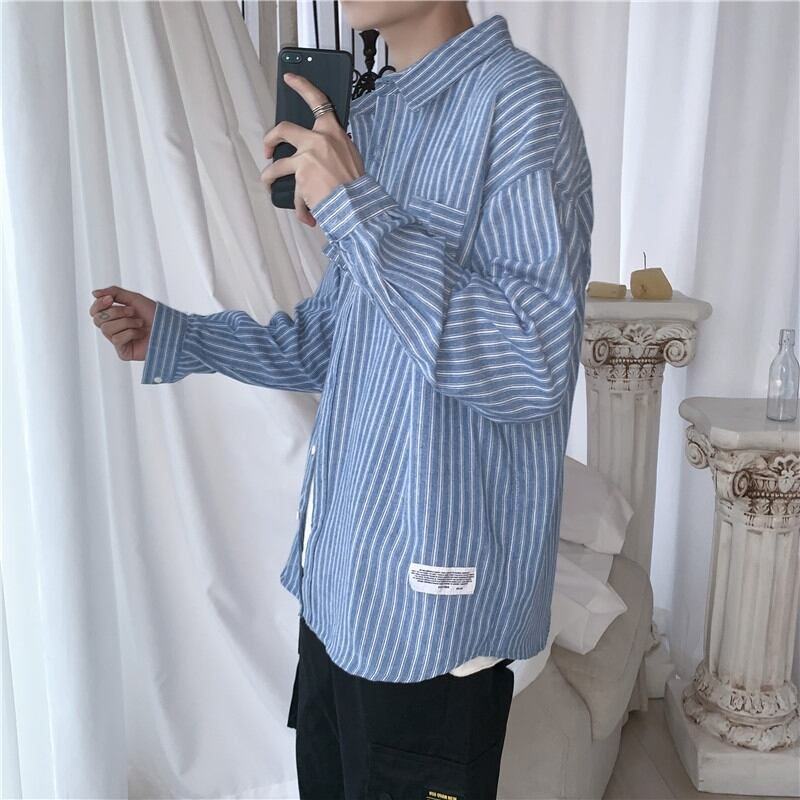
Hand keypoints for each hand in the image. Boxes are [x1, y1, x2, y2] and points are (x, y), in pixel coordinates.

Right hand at [89, 286, 155, 361]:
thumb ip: (114, 293)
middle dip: (116, 312)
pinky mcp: (123, 352)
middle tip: (133, 312)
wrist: (171, 329)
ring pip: (106, 329)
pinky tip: (141, 334)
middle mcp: (114, 329)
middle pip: (98, 319)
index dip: (99, 304)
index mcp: (114, 317)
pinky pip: (116, 339)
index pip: (94, 311)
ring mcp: (118, 341)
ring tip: (140, 324)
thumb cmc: (155, 315)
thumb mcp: (134, 298)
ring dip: (126, 322)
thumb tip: (93, 293)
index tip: (110, 299)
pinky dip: (131, 333)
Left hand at [261, 72, 364, 226]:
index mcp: (332, 131)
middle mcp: (317, 140)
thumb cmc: (356, 184)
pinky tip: (304, 215)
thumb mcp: (350, 155)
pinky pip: (293, 194)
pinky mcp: (300, 178)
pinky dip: (298, 208)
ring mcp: (306, 158)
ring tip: (271, 186)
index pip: (317, 100)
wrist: (358, 204)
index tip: (289, 78)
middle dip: (269, 140)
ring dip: (270, 178)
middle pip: (282, 129)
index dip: (301, 86)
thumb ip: (333, 148)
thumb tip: (321, 154)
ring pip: (276, 166)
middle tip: (268, 150)